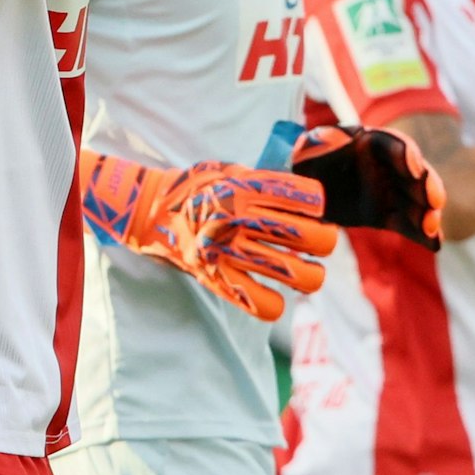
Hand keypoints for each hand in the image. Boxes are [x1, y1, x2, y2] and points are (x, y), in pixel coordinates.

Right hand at [81, 153, 339, 320]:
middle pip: (313, 237)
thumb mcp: (230, 170)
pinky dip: (275, 303)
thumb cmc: (196, 189)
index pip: (309, 198)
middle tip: (317, 242)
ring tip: (305, 271)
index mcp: (247, 188)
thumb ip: (266, 179)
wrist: (149, 211)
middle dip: (325, 241)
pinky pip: (264, 304)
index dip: (317, 205)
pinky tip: (272, 292)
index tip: (311, 209)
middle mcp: (241, 219)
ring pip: (298, 275)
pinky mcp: (217, 279)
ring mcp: (230, 252)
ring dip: (311, 276)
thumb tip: (307, 193)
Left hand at [292, 125, 445, 249]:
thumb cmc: (302, 160)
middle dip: (428, 187)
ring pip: (416, 202)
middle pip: (415, 174)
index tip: (415, 169)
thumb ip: (324, 141)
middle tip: (434, 203)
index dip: (407, 156)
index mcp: (370, 142)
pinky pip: (406, 224)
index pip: (395, 145)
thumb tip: (346, 135)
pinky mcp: (383, 215)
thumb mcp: (308, 147)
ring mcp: (387, 191)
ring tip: (431, 229)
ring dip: (428, 213)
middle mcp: (386, 166)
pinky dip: (421, 235)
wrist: (296, 189)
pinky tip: (434, 244)